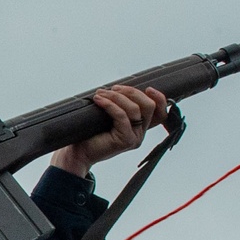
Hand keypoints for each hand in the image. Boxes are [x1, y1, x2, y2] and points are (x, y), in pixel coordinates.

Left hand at [51, 84, 168, 177]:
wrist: (79, 152)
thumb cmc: (92, 133)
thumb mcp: (110, 115)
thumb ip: (121, 105)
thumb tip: (123, 87)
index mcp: (140, 127)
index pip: (160, 113)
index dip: (160, 99)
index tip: (148, 88)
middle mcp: (140, 133)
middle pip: (149, 106)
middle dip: (131, 92)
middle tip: (113, 89)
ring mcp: (134, 138)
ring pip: (135, 109)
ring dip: (116, 96)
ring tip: (101, 94)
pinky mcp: (125, 141)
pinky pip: (122, 116)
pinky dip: (110, 104)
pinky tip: (98, 100)